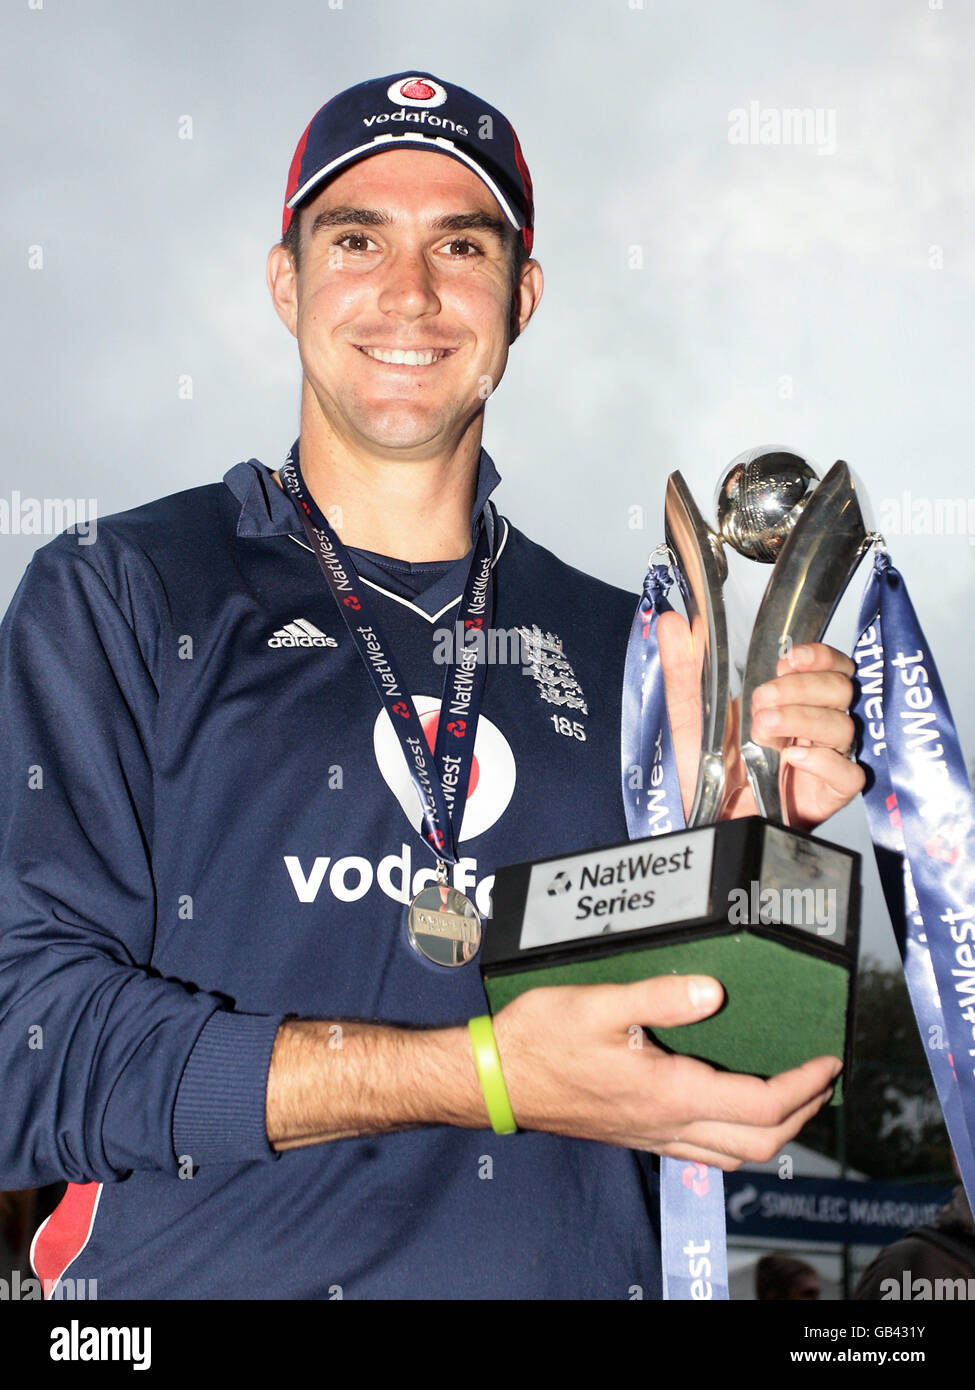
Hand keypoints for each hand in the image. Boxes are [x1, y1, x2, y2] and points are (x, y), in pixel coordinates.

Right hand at [491, 974, 840, 1165]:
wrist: (495, 1079)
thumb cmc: (540, 1040)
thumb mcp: (599, 1003)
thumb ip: (660, 996)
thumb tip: (714, 992)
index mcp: (669, 1093)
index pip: (761, 1106)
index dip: (805, 1085)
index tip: (828, 1059)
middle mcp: (668, 1124)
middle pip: (759, 1143)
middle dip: (802, 1113)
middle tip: (819, 1078)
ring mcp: (652, 1136)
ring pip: (733, 1155)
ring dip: (773, 1131)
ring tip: (789, 1095)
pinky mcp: (637, 1135)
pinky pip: (703, 1152)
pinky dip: (735, 1137)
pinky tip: (728, 1107)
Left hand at [657, 609, 864, 831]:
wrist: (704, 817)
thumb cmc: (709, 767)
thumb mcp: (690, 712)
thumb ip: (683, 668)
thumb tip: (674, 624)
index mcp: (794, 698)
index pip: (830, 664)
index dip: (818, 656)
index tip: (788, 658)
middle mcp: (816, 724)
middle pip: (841, 689)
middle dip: (801, 687)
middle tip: (761, 699)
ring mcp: (827, 758)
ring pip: (844, 726)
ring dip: (803, 719)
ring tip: (763, 729)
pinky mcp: (830, 793)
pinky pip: (849, 773)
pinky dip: (822, 760)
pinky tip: (791, 757)